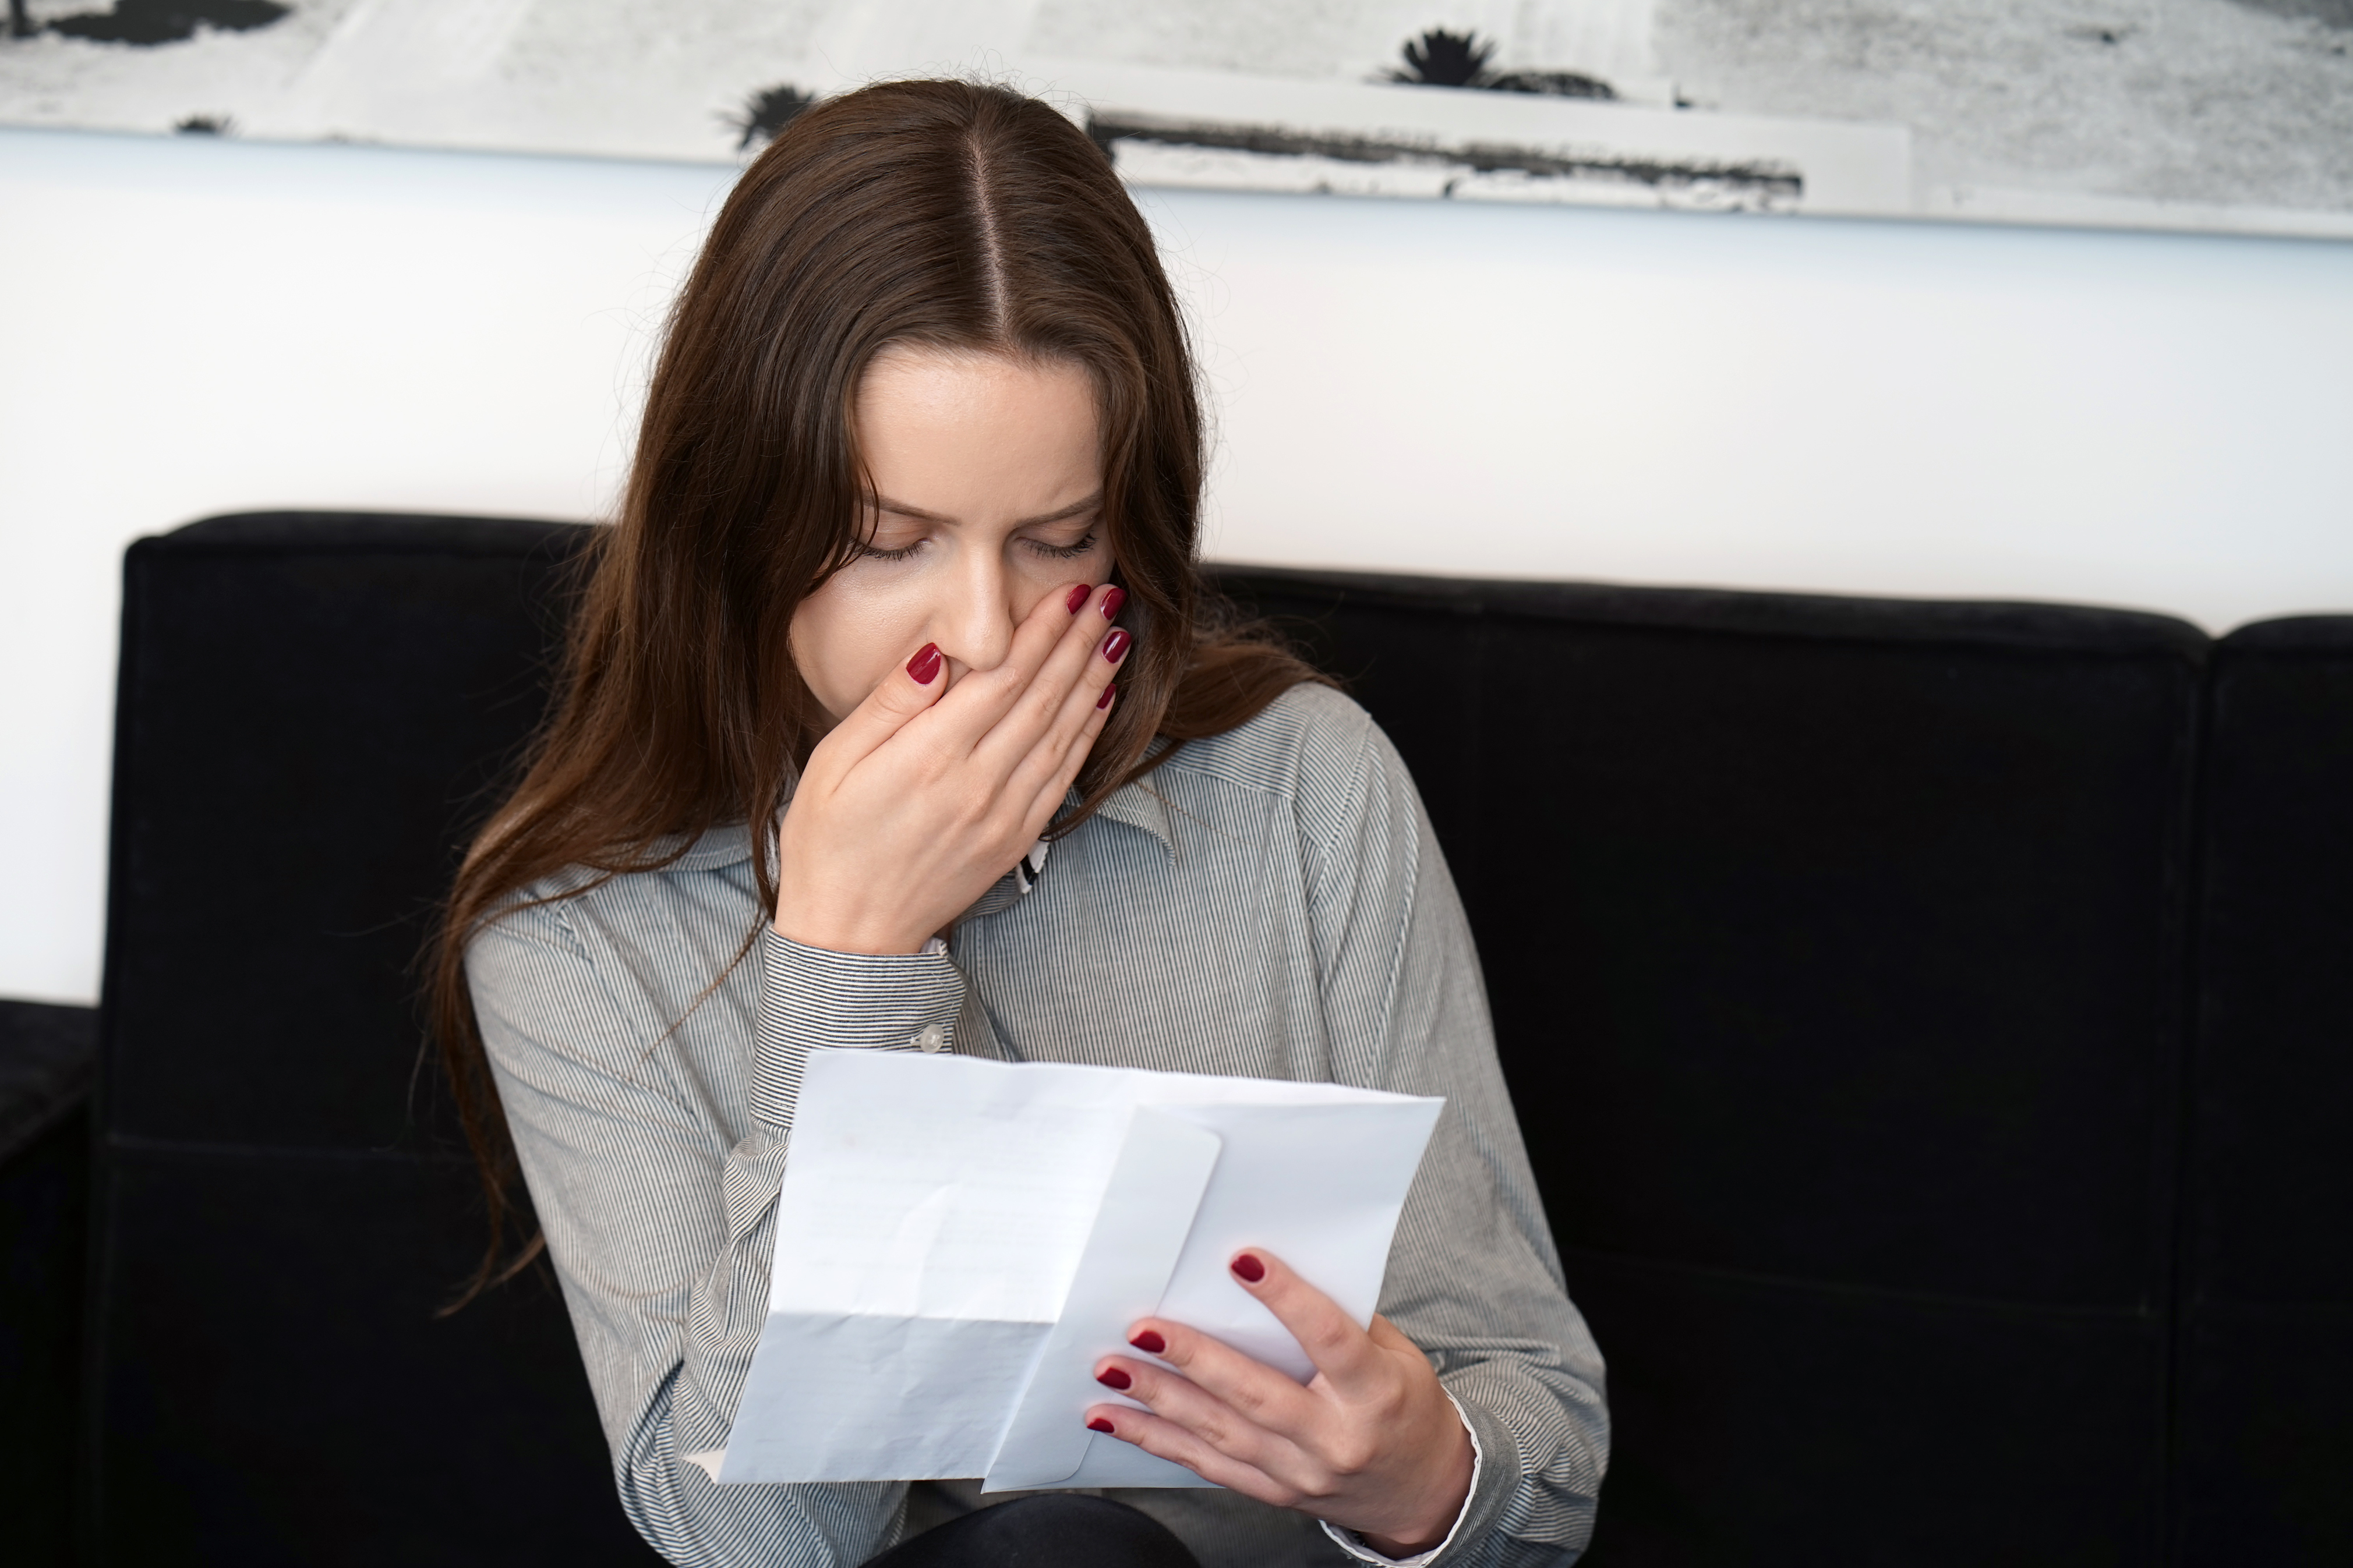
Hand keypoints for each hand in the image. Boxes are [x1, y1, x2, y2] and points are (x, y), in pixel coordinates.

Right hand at [772, 582, 1127, 953]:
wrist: (851, 935)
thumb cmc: (829, 844)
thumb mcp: (834, 763)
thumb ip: (889, 704)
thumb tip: (936, 654)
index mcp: (930, 757)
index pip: (1004, 676)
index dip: (1043, 630)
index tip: (1071, 592)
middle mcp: (977, 783)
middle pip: (1043, 696)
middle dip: (1079, 641)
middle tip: (1109, 597)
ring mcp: (1003, 814)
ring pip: (1062, 732)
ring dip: (1094, 680)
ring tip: (1117, 635)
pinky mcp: (1016, 839)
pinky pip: (1062, 775)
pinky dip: (1087, 734)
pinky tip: (1101, 701)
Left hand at [1085, 1250, 1474, 1558]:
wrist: (1423, 1492)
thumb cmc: (1405, 1407)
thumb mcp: (1396, 1356)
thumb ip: (1343, 1319)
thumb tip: (1268, 1272)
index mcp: (1375, 1393)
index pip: (1329, 1340)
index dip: (1286, 1299)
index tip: (1243, 1261)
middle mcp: (1335, 1439)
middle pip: (1256, 1395)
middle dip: (1194, 1359)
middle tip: (1143, 1329)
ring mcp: (1301, 1473)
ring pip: (1220, 1434)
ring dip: (1158, 1400)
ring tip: (1112, 1370)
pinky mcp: (1274, 1493)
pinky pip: (1207, 1466)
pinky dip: (1156, 1441)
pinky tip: (1116, 1419)